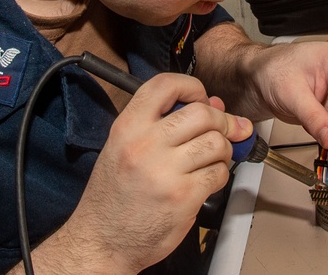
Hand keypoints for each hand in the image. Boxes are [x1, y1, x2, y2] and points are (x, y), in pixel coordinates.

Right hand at [29, 72, 252, 273]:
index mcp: (127, 127)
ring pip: (216, 143)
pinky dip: (220, 175)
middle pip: (203, 114)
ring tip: (212, 159)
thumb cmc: (115, 195)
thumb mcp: (126, 147)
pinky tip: (206, 180)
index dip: (192, 87)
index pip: (165, 85)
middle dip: (222, 121)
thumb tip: (213, 104)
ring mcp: (165, 172)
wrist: (101, 241)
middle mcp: (144, 145)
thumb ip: (164, 124)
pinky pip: (219, 173)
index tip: (203, 98)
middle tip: (225, 130)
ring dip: (223, 150)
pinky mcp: (183, 197)